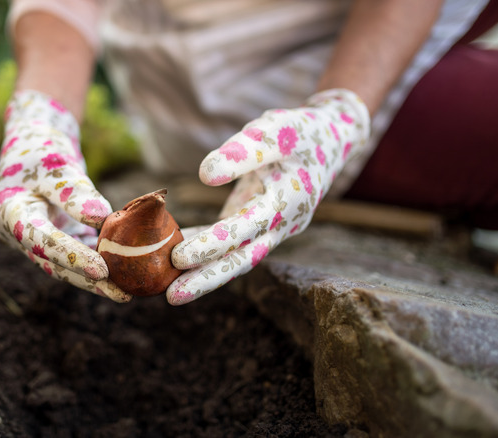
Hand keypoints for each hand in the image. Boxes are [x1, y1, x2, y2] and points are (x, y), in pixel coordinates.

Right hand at [0, 90, 130, 302]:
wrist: (33, 137)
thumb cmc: (42, 146)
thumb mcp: (57, 162)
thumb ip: (74, 192)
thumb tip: (103, 219)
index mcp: (8, 212)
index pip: (41, 240)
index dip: (72, 256)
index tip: (102, 270)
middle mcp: (16, 231)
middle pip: (53, 262)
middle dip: (87, 280)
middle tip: (121, 295)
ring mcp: (32, 236)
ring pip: (64, 263)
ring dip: (94, 278)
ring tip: (126, 291)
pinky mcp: (52, 234)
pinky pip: (75, 251)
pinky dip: (96, 259)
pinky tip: (123, 271)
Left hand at [168, 89, 369, 304]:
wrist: (330, 140)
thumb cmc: (301, 132)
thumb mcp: (276, 130)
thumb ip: (244, 151)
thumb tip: (206, 174)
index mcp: (287, 203)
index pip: (245, 229)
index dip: (213, 244)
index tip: (180, 256)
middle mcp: (280, 225)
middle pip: (241, 259)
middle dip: (207, 279)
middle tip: (172, 297)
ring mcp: (269, 228)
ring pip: (235, 257)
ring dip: (203, 274)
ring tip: (167, 289)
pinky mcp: (257, 223)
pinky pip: (229, 242)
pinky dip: (203, 247)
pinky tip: (171, 253)